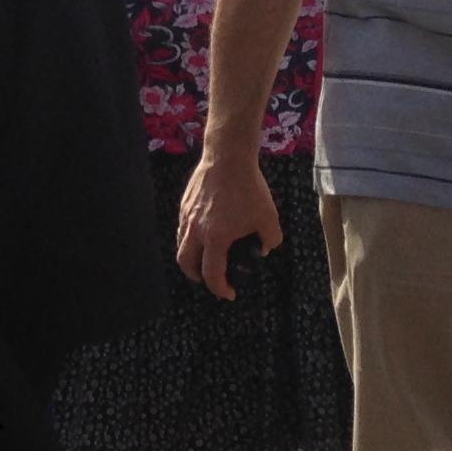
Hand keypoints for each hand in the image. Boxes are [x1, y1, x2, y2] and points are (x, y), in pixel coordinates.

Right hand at [176, 150, 282, 300]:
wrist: (227, 157)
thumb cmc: (249, 188)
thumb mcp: (269, 217)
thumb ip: (270, 239)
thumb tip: (264, 249)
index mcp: (216, 238)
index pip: (212, 274)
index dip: (220, 289)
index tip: (230, 293)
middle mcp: (196, 230)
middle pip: (185, 264)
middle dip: (196, 277)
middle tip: (209, 279)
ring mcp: (187, 216)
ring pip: (181, 245)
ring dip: (190, 257)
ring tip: (204, 257)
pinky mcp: (184, 203)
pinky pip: (183, 227)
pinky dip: (190, 238)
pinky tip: (203, 232)